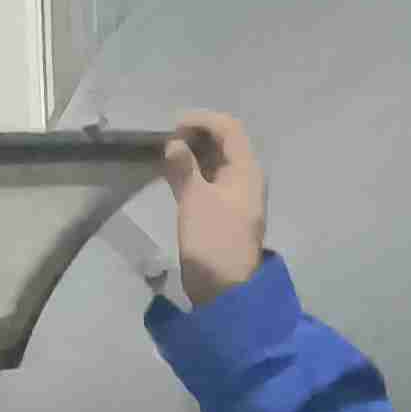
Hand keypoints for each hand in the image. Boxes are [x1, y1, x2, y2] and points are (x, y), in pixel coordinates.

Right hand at [162, 112, 267, 303]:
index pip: (228, 128)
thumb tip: (174, 144)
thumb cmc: (213, 241)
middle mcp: (244, 178)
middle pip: (223, 143)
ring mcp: (234, 196)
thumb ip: (184, 167)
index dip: (201, 121)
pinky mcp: (221, 212)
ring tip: (163, 156)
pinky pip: (207, 182)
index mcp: (247, 170)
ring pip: (213, 162)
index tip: (171, 128)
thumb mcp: (195, 200)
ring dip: (191, 155)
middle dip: (194, 136)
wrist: (225, 290)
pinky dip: (191, 174)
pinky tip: (171, 175)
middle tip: (165, 143)